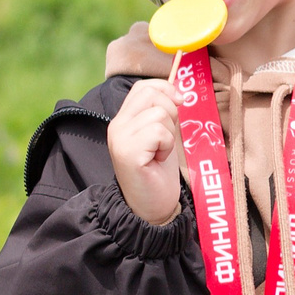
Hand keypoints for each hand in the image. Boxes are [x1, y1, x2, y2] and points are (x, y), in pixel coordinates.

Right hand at [106, 78, 183, 226]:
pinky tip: (158, 160)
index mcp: (123, 120)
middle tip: (166, 138)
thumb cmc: (158, 172)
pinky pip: (158, 132)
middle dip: (170, 111)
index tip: (178, 105)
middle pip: (150, 94)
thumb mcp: (160, 135)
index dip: (165, 90)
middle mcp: (116, 126)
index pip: (143, 87)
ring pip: (158, 113)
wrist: (152, 207)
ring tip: (160, 152)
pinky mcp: (128, 152)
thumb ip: (161, 112)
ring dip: (169, 134)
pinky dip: (166, 146)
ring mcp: (120, 138)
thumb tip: (177, 93)